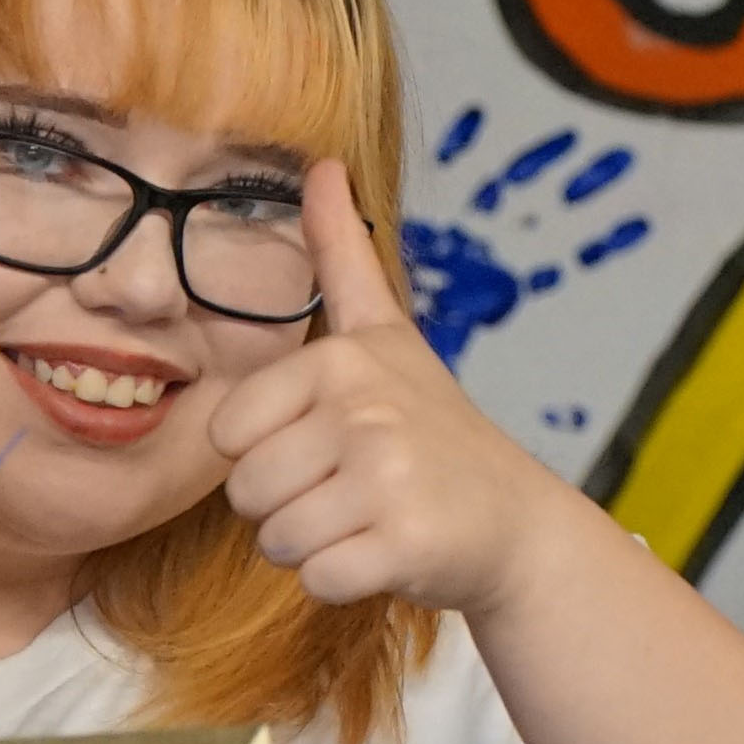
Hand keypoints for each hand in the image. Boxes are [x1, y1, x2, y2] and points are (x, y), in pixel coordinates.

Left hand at [208, 165, 575, 613]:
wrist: (514, 520)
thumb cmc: (433, 427)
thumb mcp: (386, 332)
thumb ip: (342, 254)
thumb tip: (323, 163)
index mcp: (341, 361)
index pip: (229, 435)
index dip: (266, 454)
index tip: (326, 445)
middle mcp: (364, 412)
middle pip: (248, 493)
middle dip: (287, 507)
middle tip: (351, 491)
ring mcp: (387, 479)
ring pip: (277, 541)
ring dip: (314, 546)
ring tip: (368, 518)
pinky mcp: (404, 545)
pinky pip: (316, 579)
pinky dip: (343, 581)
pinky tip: (386, 552)